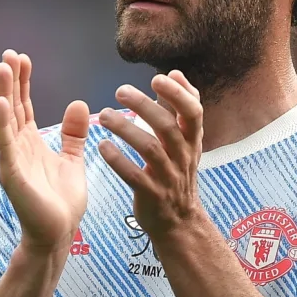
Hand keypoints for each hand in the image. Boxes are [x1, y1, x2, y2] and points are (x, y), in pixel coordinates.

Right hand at [0, 50, 90, 253]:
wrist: (59, 234)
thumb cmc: (62, 202)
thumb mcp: (73, 159)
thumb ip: (74, 134)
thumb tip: (79, 103)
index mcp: (31, 143)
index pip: (24, 105)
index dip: (23, 82)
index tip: (23, 58)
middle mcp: (18, 147)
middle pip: (12, 106)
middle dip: (10, 80)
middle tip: (8, 54)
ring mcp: (12, 159)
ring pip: (6, 119)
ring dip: (3, 93)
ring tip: (2, 67)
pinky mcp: (12, 174)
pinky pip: (6, 144)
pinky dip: (3, 123)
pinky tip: (1, 103)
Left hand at [97, 70, 204, 237]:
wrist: (179, 222)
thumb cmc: (178, 173)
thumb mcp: (186, 141)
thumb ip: (180, 108)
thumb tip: (176, 74)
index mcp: (191, 140)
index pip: (193, 112)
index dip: (178, 94)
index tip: (158, 78)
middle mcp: (183, 157)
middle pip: (167, 127)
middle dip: (144, 106)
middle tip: (120, 90)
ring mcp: (168, 177)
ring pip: (149, 149)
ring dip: (125, 129)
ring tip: (104, 115)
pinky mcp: (151, 195)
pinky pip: (134, 176)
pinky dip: (118, 160)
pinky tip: (102, 146)